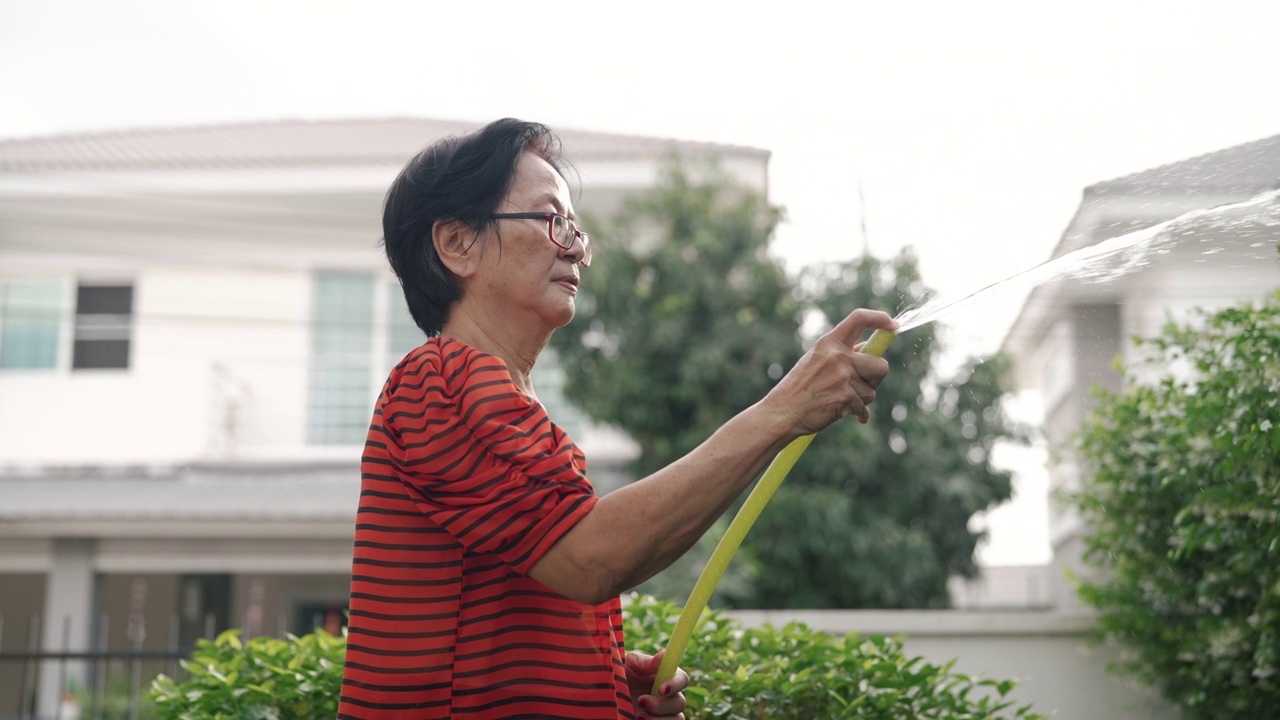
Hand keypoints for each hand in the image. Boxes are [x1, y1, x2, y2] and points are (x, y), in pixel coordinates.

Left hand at [625, 649, 688, 719]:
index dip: (676, 684)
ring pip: (677, 719)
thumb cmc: (618, 675)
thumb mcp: (628, 665)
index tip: (661, 689)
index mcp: (665, 677)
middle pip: (680, 702)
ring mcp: (663, 714)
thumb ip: (645, 662)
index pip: (682, 679)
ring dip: (659, 719)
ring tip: (639, 715)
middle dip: (661, 705)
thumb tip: (664, 655)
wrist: (606, 696)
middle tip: (640, 702)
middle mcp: (668, 696)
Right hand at [766, 308, 895, 432]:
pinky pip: (863, 407)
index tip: (892, 326)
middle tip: (859, 384)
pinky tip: (840, 412)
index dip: (880, 319)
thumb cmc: (799, 388)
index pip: (859, 319)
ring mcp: (842, 377)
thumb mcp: (815, 360)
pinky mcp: (845, 398)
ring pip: (872, 390)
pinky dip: (856, 413)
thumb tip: (869, 348)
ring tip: (839, 399)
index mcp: (828, 342)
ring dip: (861, 399)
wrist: (782, 412)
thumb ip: (841, 353)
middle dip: (875, 378)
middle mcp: (837, 356)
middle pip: (881, 365)